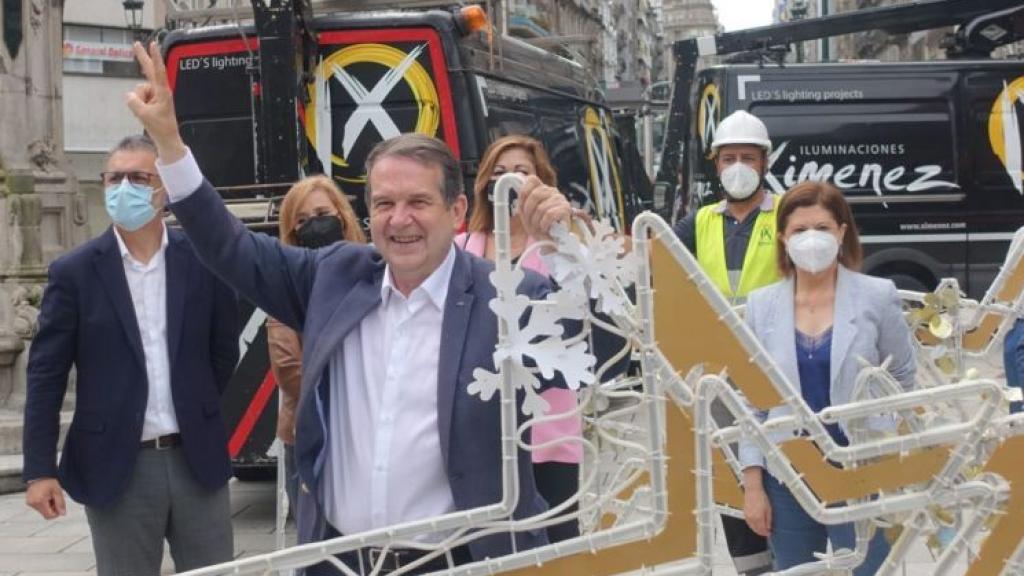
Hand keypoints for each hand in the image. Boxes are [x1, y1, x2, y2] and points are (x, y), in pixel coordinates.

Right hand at [25, 478, 65, 519]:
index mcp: (40, 501)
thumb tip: (62, 513)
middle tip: (54, 499)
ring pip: (42, 511)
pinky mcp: (28, 502)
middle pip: (46, 514)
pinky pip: (38, 508)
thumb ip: (60, 503)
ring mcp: (29, 503)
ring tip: (49, 497)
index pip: (49, 515)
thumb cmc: (48, 482)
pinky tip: (45, 497)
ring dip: (48, 506)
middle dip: (52, 509)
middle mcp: (33, 503)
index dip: (56, 513)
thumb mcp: (58, 491)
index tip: (58, 506)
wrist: (39, 476)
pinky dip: (43, 505)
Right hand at [127, 41, 186, 162]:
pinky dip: (138, 105)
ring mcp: (155, 95)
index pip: (158, 71)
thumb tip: (129, 95)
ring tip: (148, 113)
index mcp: (163, 92)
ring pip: (138, 90)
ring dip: (139, 101)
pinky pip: (138, 97)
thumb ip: (133, 102)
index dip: (154, 57)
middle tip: (136, 43)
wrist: (166, 139)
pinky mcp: (151, 100)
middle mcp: (160, 91)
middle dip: (142, 57)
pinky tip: (145, 113)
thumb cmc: (160, 127)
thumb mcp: (144, 115)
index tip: (153, 44)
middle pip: (149, 70)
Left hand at [518, 176, 571, 241]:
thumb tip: (519, 177)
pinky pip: (549, 214)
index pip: (532, 180)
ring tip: (538, 228)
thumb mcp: (526, 212)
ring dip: (536, 221)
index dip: (524, 194)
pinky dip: (544, 224)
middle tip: (529, 223)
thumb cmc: (538, 225)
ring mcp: (560, 199)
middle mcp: (552, 191)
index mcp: (542, 189)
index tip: (522, 208)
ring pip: (541, 207)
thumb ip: (523, 198)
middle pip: (534, 195)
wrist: (551, 240)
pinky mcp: (566, 209)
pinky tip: (545, 228)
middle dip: (528, 213)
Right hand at [742, 468, 771, 536]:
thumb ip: (769, 520)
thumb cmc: (762, 497)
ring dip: (757, 529)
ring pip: (752, 527)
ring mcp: (747, 516)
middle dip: (762, 532)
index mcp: (759, 518)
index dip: (766, 533)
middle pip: (756, 530)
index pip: (762, 530)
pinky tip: (756, 524)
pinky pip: (748, 523)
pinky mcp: (745, 513)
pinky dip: (752, 525)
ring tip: (762, 529)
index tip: (770, 533)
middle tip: (766, 532)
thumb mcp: (769, 509)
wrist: (753, 490)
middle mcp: (752, 518)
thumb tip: (769, 527)